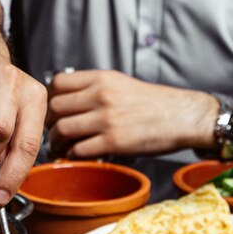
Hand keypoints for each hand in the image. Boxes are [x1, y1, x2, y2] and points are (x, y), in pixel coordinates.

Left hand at [45, 69, 216, 157]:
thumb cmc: (154, 103)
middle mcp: (101, 95)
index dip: (51, 98)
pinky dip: (73, 155)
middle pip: (55, 107)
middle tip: (53, 132)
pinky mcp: (114, 141)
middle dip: (49, 122)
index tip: (54, 109)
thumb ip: (95, 88)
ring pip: (62, 129)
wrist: (183, 117)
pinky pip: (79, 150)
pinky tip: (78, 155)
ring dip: (57, 142)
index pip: (58, 82)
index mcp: (102, 78)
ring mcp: (106, 118)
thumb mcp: (122, 83)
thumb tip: (69, 100)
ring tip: (62, 147)